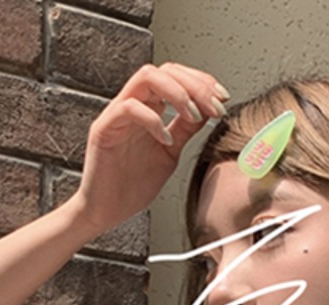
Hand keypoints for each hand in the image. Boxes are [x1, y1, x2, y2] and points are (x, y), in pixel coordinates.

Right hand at [73, 63, 228, 232]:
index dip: (202, 82)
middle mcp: (133, 104)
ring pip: (147, 77)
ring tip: (193, 116)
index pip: (176, 76)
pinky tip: (166, 139)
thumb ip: (186, 130)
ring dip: (177, 93)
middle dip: (196, 84)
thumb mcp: (171, 154)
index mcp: (149, 108)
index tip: (223, 99)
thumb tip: (209, 111)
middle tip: (215, 106)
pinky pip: (129, 108)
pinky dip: (153, 120)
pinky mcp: (104, 128)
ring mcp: (117, 114)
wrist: (106, 212)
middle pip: (165, 70)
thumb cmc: (132, 186)